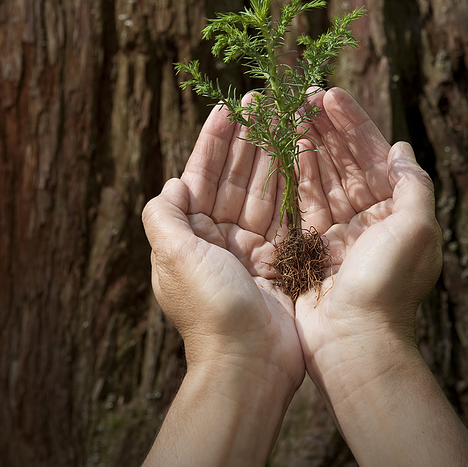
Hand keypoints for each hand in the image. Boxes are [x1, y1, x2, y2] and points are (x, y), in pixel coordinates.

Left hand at [142, 99, 304, 391]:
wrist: (248, 365)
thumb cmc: (208, 309)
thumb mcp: (173, 256)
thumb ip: (164, 215)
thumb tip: (172, 185)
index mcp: (189, 235)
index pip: (200, 175)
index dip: (214, 140)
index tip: (227, 107)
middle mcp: (218, 238)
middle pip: (233, 176)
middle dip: (248, 138)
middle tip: (265, 101)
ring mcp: (250, 249)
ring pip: (262, 189)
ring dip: (272, 153)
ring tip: (286, 117)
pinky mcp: (279, 260)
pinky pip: (286, 213)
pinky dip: (294, 184)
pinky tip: (302, 155)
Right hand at [294, 87, 441, 384]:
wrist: (354, 343)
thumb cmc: (388, 287)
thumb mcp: (417, 231)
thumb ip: (414, 186)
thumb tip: (401, 148)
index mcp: (395, 212)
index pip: (373, 154)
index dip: (352, 121)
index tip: (328, 93)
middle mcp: (366, 218)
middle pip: (343, 159)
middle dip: (323, 125)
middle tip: (299, 94)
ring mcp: (336, 232)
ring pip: (319, 175)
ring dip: (304, 142)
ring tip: (285, 111)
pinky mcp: (308, 246)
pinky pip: (298, 202)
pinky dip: (290, 174)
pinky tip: (278, 148)